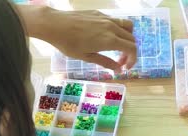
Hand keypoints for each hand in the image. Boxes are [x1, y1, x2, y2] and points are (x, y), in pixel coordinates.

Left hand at [22, 6, 136, 70]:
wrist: (53, 24)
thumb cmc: (68, 43)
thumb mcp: (86, 56)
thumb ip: (105, 62)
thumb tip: (118, 69)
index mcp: (110, 40)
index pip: (132, 48)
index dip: (133, 60)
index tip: (125, 67)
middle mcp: (112, 27)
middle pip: (132, 38)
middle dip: (129, 52)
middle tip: (119, 61)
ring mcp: (106, 18)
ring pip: (127, 26)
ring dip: (127, 38)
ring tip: (117, 46)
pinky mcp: (99, 13)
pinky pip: (116, 21)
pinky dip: (118, 30)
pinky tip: (105, 36)